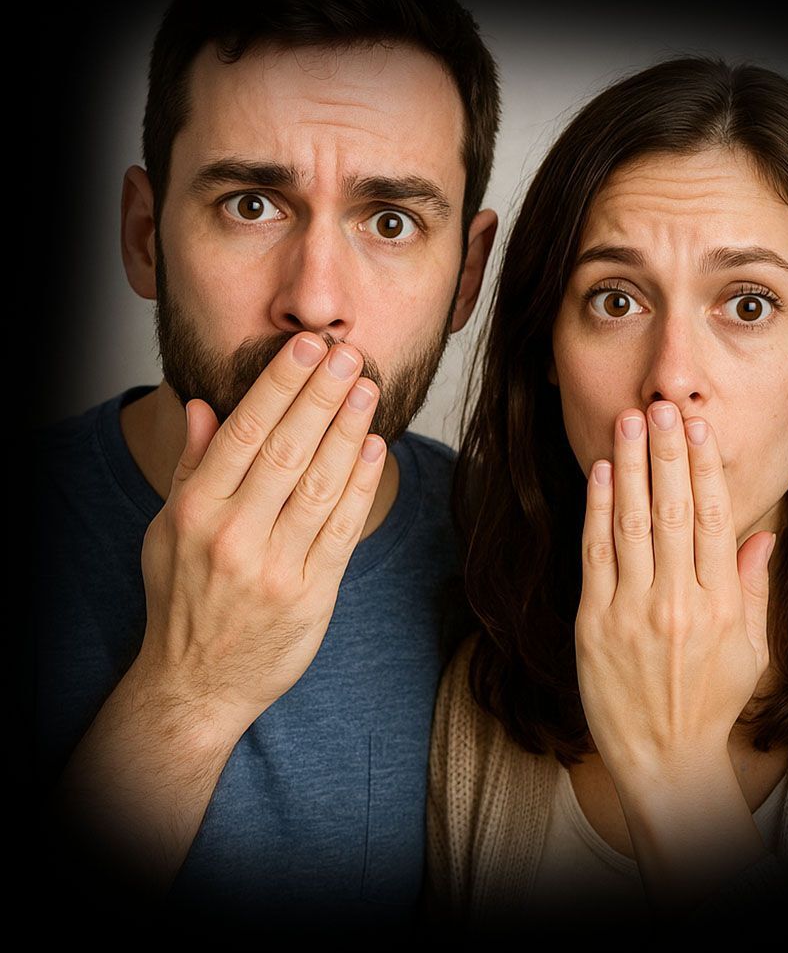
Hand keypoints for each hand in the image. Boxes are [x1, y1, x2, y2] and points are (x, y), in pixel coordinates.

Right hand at [137, 332, 386, 732]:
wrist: (198, 684)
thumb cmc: (183, 598)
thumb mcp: (168, 530)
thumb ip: (193, 466)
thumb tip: (205, 405)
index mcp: (196, 511)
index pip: (244, 432)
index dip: (280, 384)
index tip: (306, 347)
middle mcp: (234, 535)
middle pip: (288, 450)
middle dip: (322, 394)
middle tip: (349, 352)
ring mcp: (275, 567)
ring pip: (321, 484)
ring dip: (349, 431)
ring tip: (368, 388)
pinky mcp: (312, 594)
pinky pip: (344, 529)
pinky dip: (362, 485)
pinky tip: (376, 448)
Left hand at [574, 401, 774, 904]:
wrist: (663, 759)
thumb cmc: (709, 702)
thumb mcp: (750, 651)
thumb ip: (754, 589)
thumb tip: (763, 536)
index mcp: (719, 604)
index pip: (713, 519)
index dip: (704, 469)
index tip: (699, 429)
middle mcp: (678, 601)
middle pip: (671, 511)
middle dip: (667, 453)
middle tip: (664, 406)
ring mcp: (632, 611)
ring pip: (631, 524)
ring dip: (629, 468)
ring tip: (629, 422)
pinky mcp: (594, 623)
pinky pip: (596, 556)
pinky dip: (596, 511)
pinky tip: (600, 474)